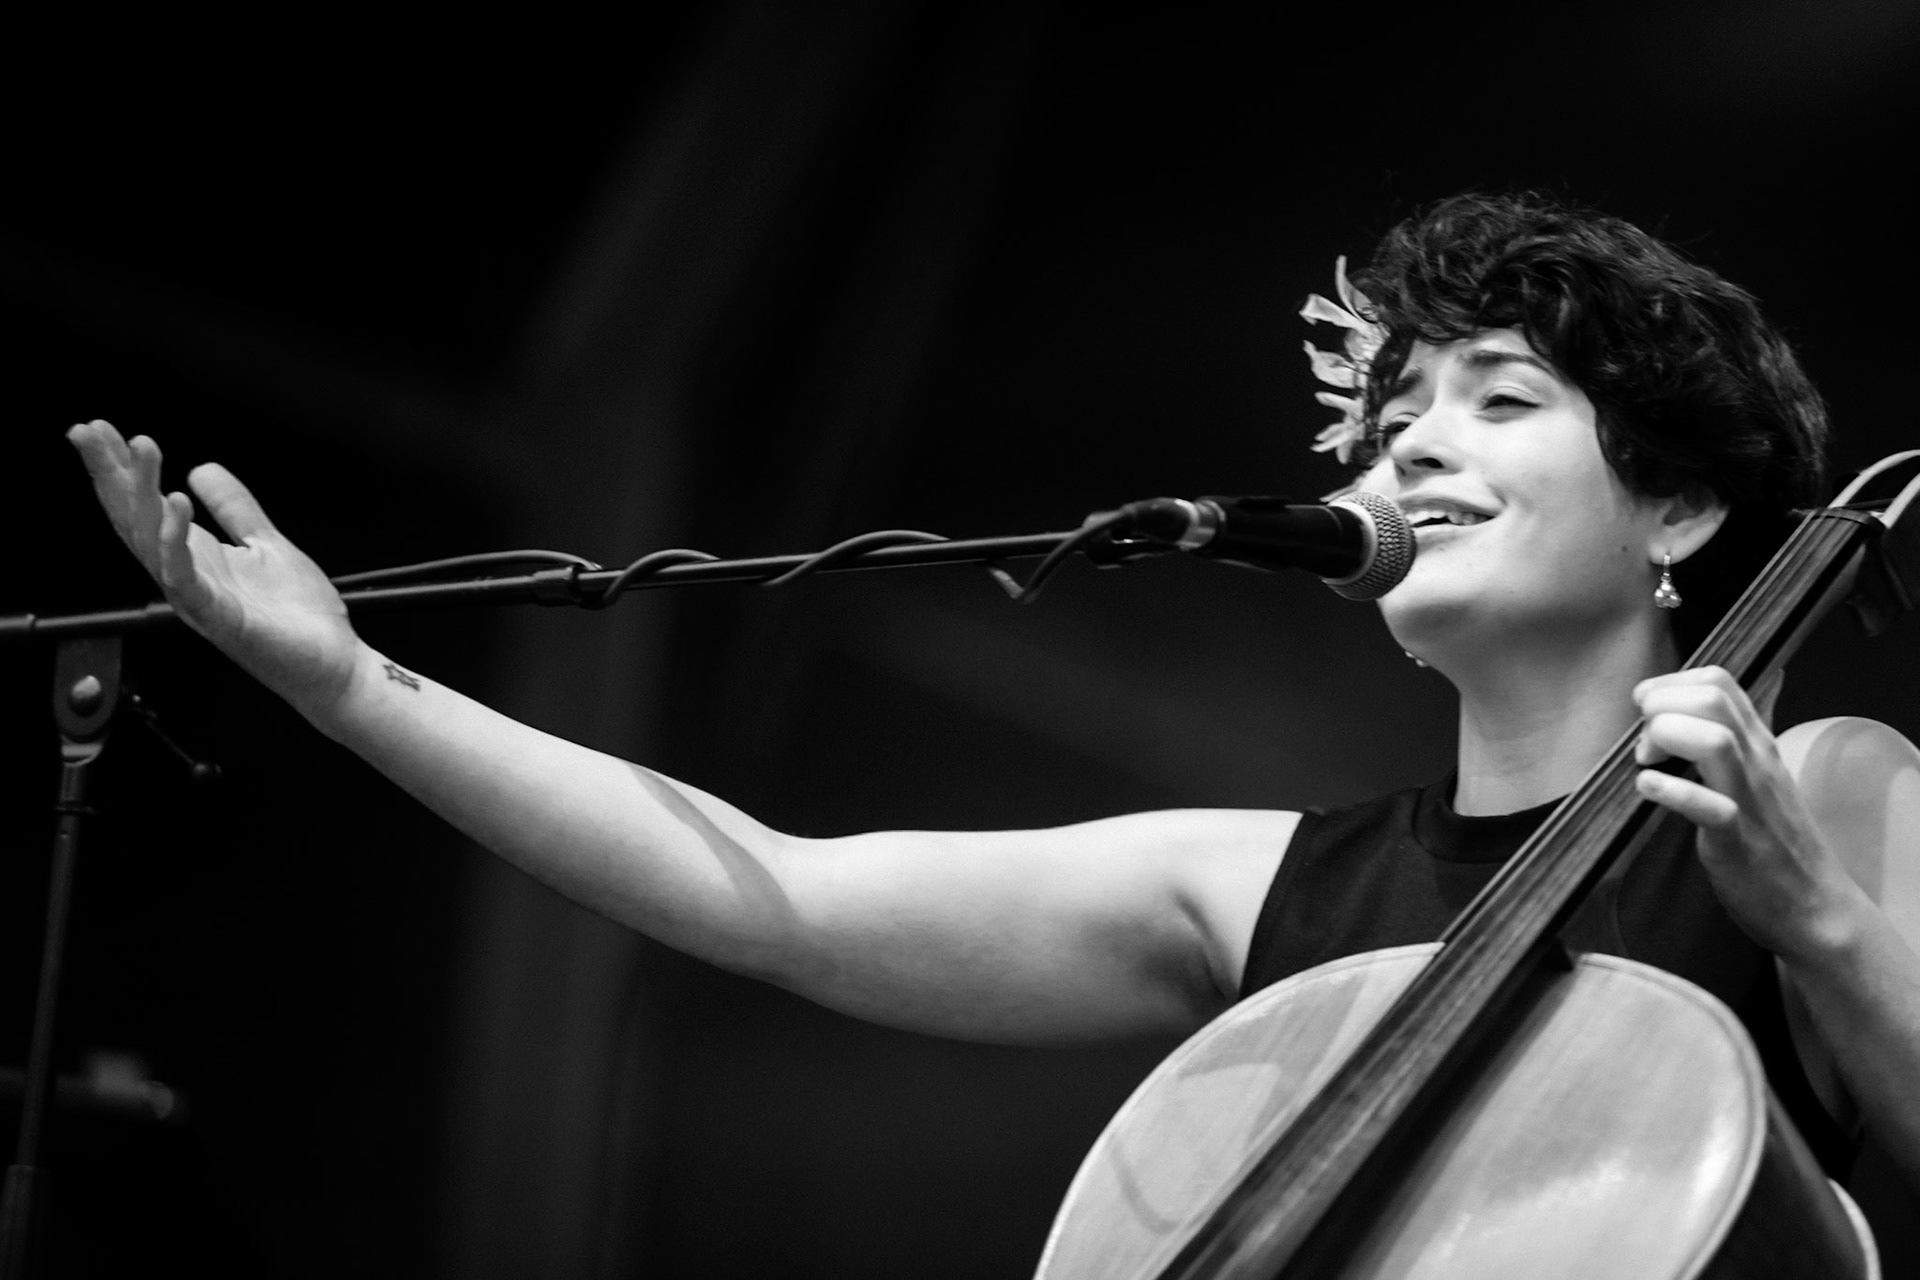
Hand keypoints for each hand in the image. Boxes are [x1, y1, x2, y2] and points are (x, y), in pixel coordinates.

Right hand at [68, 419, 362, 715]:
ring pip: (151, 540)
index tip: (99, 430)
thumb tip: (201, 468)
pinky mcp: (220, 619)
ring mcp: (198, 598)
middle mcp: (185, 576)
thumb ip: (234, 508)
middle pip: (133, 519)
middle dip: (110, 474)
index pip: (143, 507)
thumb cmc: (298, 614)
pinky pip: (184, 578)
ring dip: (141, 492)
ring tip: (140, 447)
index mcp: (194, 557)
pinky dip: (174, 540)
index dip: (119, 470)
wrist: (334, 664)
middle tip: (88, 430)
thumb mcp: (265, 543)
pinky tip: (175, 503)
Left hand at [1632, 666, 1868, 960]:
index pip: (1718, 681)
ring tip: (1647, 762)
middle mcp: (1757, 761)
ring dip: (1665, 737)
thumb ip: (1725, 745)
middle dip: (1661, 705)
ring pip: (1714, 739)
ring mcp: (1750, 799)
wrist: (1818, 908)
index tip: (1647, 713)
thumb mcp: (1754, 778)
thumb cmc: (1774, 841)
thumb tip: (1680, 716)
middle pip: (1711, 697)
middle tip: (1644, 742)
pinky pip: (1707, 806)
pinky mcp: (1738, 840)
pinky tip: (1648, 788)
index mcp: (1757, 744)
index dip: (1670, 684)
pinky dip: (1672, 791)